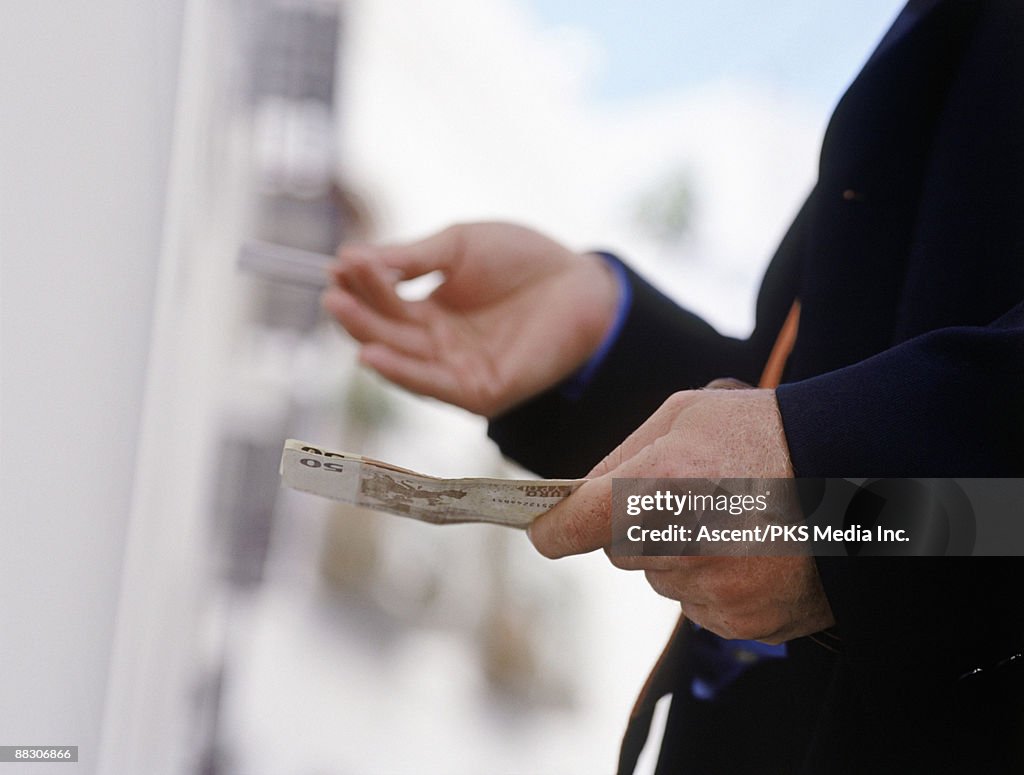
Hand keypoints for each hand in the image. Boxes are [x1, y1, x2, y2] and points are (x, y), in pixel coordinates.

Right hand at [322, 222, 619, 416]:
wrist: (583, 284)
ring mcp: (456, 369)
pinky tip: (372, 354)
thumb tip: (350, 257)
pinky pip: (432, 385)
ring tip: (339, 310)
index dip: (361, 283)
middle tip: (332, 290)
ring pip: (401, 358)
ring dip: (368, 338)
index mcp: (431, 309)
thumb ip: (411, 258)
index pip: (384, 300)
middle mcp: (438, 344)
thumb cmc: (523, 260)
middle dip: (358, 310)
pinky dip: (401, 372)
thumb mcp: (459, 247)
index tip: (338, 263)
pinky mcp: (478, 392)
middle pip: (386, 332)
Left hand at [528, 388, 834, 643]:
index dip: (555, 528)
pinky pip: (704, 606)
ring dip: (682, 557)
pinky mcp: (744, 622)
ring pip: (667, 580)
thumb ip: (622, 456)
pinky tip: (757, 549)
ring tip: (736, 518)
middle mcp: (676, 548)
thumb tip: (580, 498)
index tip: (547, 530)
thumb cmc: (767, 429)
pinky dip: (719, 583)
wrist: (864, 470)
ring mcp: (712, 592)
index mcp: (652, 489)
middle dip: (639, 530)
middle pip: (622, 554)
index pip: (570, 529)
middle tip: (688, 496)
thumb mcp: (686, 414)